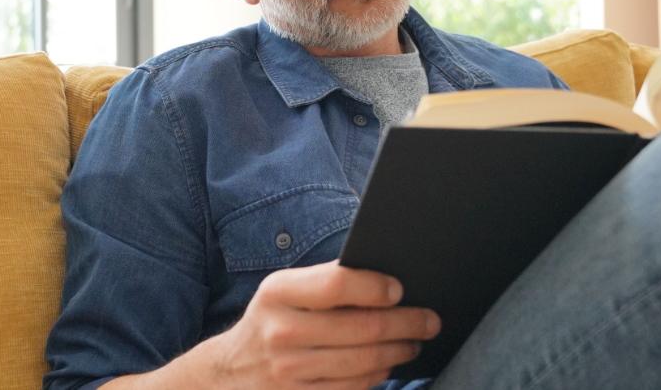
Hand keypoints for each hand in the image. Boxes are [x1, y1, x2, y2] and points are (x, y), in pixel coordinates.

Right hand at [206, 260, 440, 388]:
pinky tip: (387, 365)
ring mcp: (289, 372)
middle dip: (406, 324)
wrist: (230, 375)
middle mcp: (281, 332)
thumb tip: (387, 282)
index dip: (374, 287)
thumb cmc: (272, 321)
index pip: (336, 285)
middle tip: (430, 320)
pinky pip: (354, 388)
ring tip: (414, 343)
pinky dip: (378, 376)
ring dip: (399, 352)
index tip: (399, 289)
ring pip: (364, 363)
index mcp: (278, 293)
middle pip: (362, 328)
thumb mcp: (284, 292)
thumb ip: (325, 282)